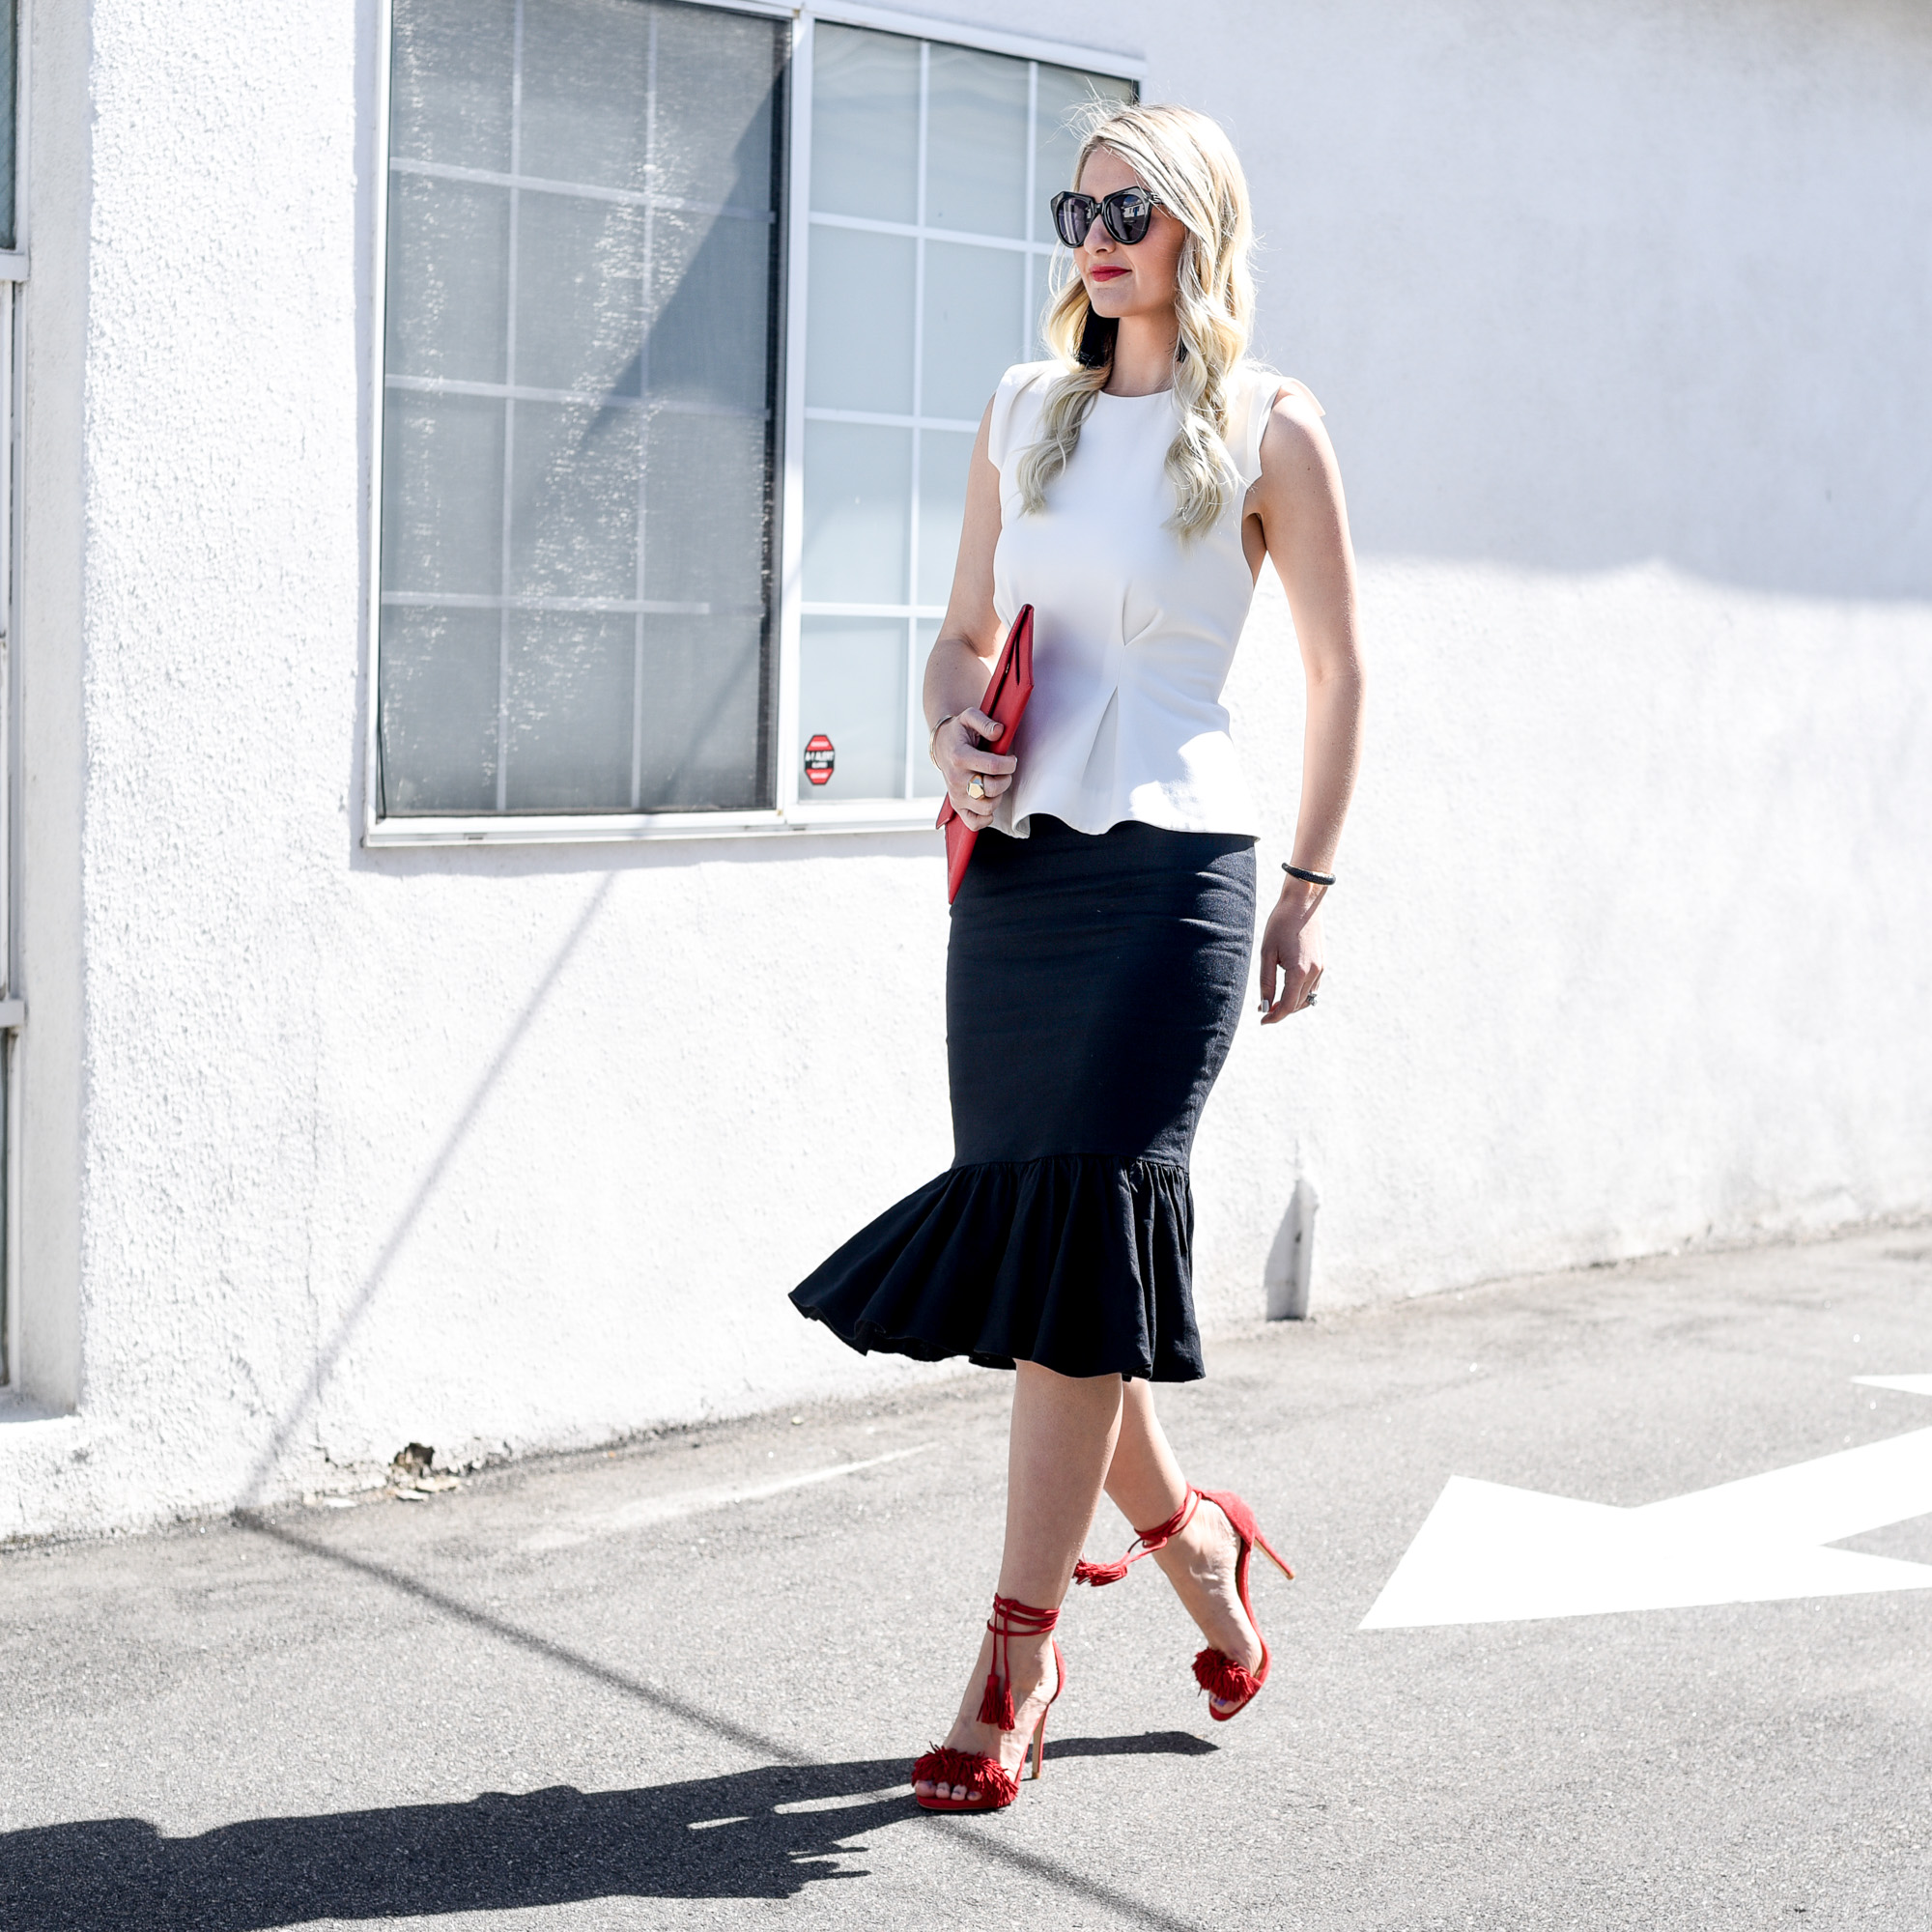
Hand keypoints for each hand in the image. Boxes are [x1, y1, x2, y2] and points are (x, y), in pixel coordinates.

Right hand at [934, 707, 1016, 830]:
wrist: (941, 745)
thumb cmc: (959, 732)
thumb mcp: (969, 717)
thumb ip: (985, 722)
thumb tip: (999, 731)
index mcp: (960, 757)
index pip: (993, 766)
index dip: (1009, 764)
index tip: (1011, 759)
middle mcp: (956, 779)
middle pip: (991, 789)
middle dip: (1006, 779)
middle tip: (1004, 771)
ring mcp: (956, 795)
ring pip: (987, 807)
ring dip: (998, 796)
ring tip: (995, 783)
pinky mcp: (957, 806)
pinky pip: (974, 823)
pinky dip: (986, 818)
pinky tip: (989, 801)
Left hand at [1257, 884, 1323, 1022]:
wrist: (1303, 902)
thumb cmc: (1281, 924)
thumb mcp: (1267, 953)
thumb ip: (1266, 982)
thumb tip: (1266, 1005)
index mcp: (1299, 971)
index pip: (1287, 1005)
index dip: (1274, 1017)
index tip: (1262, 1021)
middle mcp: (1315, 972)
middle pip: (1298, 1004)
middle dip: (1281, 1011)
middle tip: (1263, 1009)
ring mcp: (1322, 968)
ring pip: (1307, 998)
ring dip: (1292, 1003)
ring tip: (1274, 1000)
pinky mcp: (1323, 963)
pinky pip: (1313, 987)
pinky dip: (1301, 993)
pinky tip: (1287, 989)